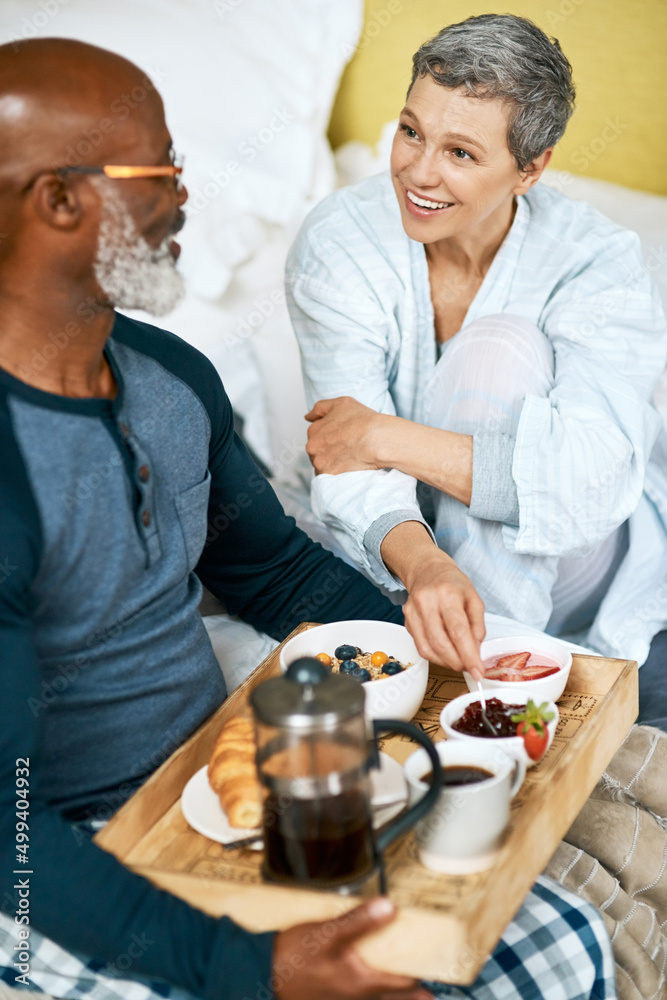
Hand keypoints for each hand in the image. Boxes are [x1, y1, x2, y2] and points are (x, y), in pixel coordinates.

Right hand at [273, 897, 432, 999]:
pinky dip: (369, 997)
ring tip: (405, 991)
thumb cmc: (292, 959)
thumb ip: (358, 921)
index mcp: (362, 981)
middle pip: (395, 999)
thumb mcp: (326, 933)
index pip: (404, 982)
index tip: (435, 967)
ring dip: (391, 997)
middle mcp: (357, 997)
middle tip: (428, 992)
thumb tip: (390, 907)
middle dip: (413, 995)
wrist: (261, 977)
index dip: (421, 975)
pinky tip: (364, 989)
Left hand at [305, 397, 382, 474]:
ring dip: (331, 462)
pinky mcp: (330, 476)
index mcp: (313, 431)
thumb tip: (308, 417)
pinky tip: (347, 467)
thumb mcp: (340, 403)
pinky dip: (336, 474)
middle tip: (345, 447)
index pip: (316, 435)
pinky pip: (328, 478)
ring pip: (322, 464)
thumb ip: (320, 408)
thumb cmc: (362, 420)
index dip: (330, 436)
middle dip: (328, 450)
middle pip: (317, 451)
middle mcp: (312, 448)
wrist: (377, 439)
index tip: (341, 437)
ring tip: (348, 458)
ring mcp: (320, 463)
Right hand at [380, 523, 484, 677]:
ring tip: (459, 661)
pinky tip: (446, 653)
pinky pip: (420, 646)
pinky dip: (435, 656)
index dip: (469, 656)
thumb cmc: (453, 583)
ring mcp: (412, 612)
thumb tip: (476, 651)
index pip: (459, 631)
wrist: (427, 570)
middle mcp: (427, 602)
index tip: (478, 672)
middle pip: (441, 643)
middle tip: (469, 668)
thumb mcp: (474, 598)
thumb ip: (478, 625)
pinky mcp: (406, 621)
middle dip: (457, 662)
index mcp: (447, 594)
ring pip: (428, 648)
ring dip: (446, 662)